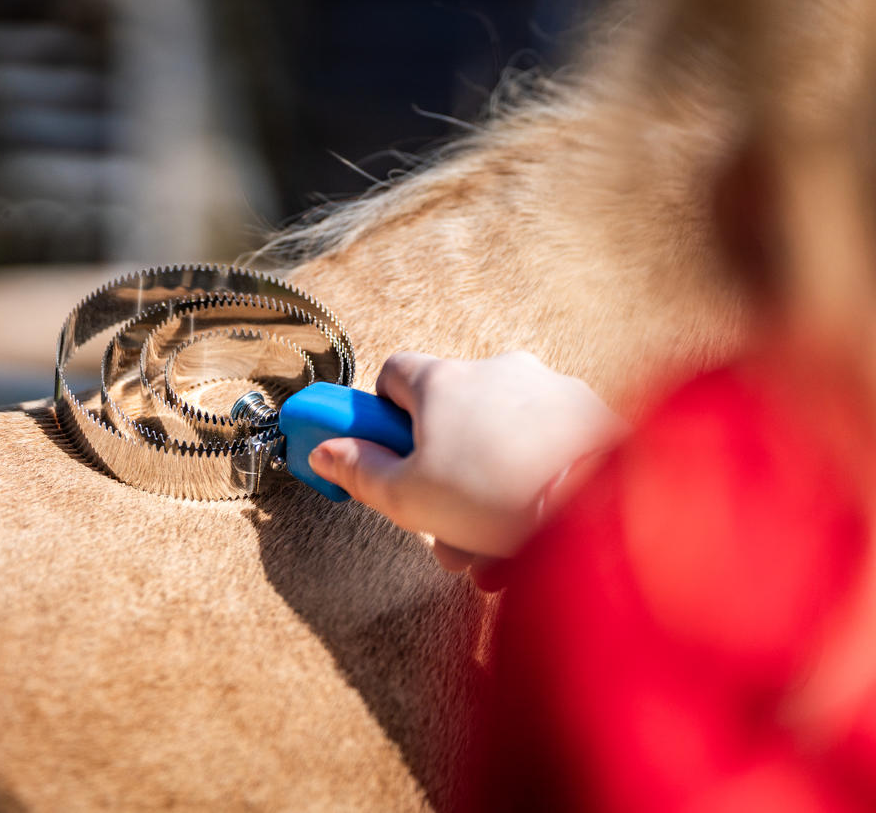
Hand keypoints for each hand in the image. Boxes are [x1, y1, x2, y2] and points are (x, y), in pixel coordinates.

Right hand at [308, 351, 626, 574]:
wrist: (605, 511)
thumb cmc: (498, 497)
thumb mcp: (407, 497)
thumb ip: (359, 471)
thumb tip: (324, 451)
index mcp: (445, 381)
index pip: (394, 374)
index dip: (384, 418)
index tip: (386, 455)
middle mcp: (499, 372)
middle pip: (453, 419)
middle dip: (444, 478)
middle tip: (444, 529)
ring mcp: (552, 392)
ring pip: (504, 442)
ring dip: (491, 494)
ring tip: (494, 555)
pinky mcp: (596, 418)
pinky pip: (551, 450)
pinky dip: (539, 488)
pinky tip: (540, 540)